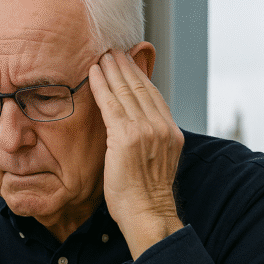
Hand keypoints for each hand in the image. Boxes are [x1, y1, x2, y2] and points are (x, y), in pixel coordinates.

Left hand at [89, 48, 184, 258]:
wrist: (147, 213)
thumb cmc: (144, 196)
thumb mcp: (153, 163)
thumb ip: (147, 142)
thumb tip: (132, 132)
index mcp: (170, 132)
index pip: (153, 96)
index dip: (139, 77)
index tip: (128, 63)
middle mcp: (161, 127)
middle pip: (141, 88)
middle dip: (126, 67)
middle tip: (113, 50)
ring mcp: (146, 131)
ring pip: (126, 92)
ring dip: (112, 70)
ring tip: (102, 56)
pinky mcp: (126, 137)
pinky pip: (110, 104)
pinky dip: (101, 86)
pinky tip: (93, 73)